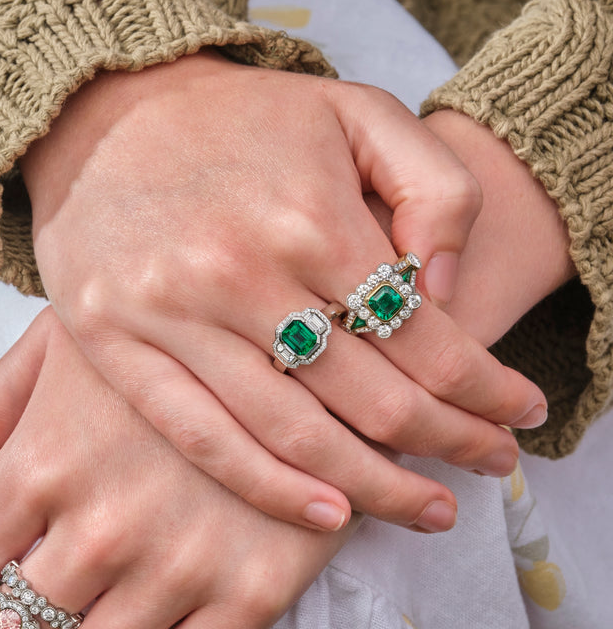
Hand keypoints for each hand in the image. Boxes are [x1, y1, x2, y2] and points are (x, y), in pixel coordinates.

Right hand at [23, 51, 545, 533]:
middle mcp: (242, 275)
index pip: (425, 336)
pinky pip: (204, 439)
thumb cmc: (242, 122)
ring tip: (429, 509)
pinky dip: (270, 489)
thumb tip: (446, 287)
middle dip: (449, 442)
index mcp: (310, 217)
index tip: (518, 415)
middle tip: (491, 464)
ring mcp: (174, 319)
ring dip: (376, 486)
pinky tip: (329, 516)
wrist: (110, 119)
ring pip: (295, 435)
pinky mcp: (120, 348)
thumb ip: (435, 186)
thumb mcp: (359, 112)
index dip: (484, 389)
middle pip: (371, 398)